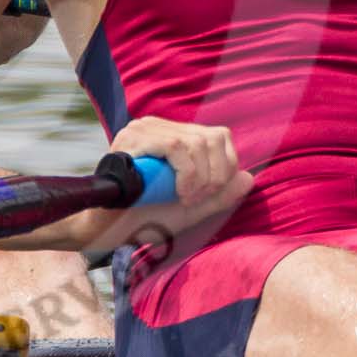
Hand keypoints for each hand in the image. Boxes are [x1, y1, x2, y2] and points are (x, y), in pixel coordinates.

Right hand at [79, 116, 251, 254]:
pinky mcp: (135, 139)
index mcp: (171, 137)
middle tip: (197, 200)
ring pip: (198, 141)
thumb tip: (249, 176)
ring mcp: (144, 129)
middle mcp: (158, 127)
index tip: (208, 196)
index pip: (217, 136)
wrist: (108, 230)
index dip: (225, 166)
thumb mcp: (191, 209)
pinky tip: (179, 193)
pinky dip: (188, 174)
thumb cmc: (144, 219)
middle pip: (214, 136)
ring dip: (201, 177)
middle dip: (216, 174)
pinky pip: (178, 147)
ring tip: (185, 198)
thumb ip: (220, 195)